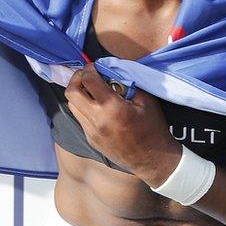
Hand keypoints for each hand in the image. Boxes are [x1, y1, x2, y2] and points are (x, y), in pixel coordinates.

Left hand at [64, 64, 181, 186]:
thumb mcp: (146, 100)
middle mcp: (96, 120)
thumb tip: (113, 71)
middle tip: (88, 75)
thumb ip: (128, 83)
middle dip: (77, 79)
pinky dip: (84, 107)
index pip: (88, 80)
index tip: (95, 66)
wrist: (153, 160)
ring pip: (72, 106)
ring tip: (92, 90)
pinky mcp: (91, 140)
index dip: (89, 68)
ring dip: (78, 94)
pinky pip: (80, 118)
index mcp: (112, 108)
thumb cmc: (153, 128)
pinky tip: (97, 106)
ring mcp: (91, 132)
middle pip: (71, 92)